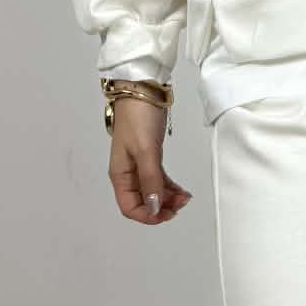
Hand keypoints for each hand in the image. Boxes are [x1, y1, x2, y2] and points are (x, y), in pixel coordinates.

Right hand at [108, 97, 192, 224]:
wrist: (141, 89)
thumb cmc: (137, 116)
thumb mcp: (145, 150)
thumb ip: (150, 180)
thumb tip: (154, 207)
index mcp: (120, 174)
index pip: (129, 207)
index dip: (147, 216)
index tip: (166, 214)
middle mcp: (127, 173)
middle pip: (142, 202)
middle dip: (161, 208)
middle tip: (181, 205)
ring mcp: (138, 165)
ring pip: (152, 192)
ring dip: (168, 199)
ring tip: (185, 197)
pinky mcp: (149, 156)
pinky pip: (158, 180)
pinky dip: (170, 187)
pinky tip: (182, 190)